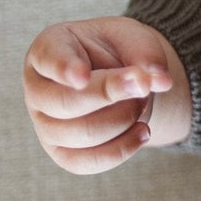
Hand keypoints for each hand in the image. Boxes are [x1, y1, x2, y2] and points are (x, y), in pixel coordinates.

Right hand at [23, 16, 189, 173]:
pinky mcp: (62, 153)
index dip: (64, 69)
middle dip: (112, 95)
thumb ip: (146, 53)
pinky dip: (121, 150)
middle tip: (143, 84)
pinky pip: (86, 163)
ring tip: (140, 101)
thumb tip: (162, 82)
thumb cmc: (118, 48)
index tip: (81, 76)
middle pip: (67, 103)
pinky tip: (142, 131)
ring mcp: (45, 125)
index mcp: (49, 47)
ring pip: (82, 135)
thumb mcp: (133, 37)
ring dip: (124, 118)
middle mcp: (37, 89)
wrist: (119, 76)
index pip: (49, 58)